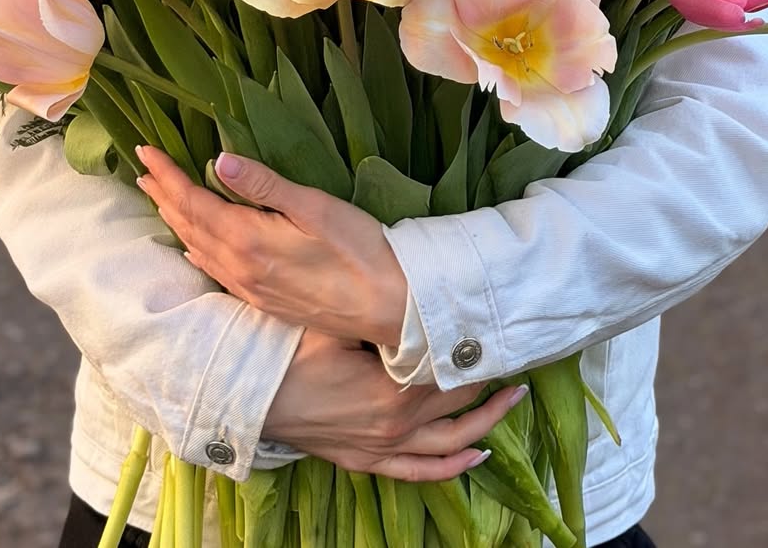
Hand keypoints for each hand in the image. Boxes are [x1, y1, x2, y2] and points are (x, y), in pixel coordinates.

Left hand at [136, 146, 406, 347]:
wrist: (388, 305)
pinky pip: (214, 271)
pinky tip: (193, 246)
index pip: (192, 202)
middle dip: (163, 196)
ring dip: (176, 221)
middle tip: (142, 170)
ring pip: (198, 249)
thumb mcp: (314, 206)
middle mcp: (239, 268)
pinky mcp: (263, 301)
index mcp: (247, 240)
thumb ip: (264, 185)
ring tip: (160, 200)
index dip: (167, 176)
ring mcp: (250, 288)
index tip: (144, 151)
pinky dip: (196, 249)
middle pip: (188, 226)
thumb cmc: (358, 248)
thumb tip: (219, 160)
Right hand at [262, 329, 527, 481]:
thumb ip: (384, 316)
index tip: (502, 328)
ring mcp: (384, 449)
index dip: (479, 349)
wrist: (251, 395)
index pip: (454, 369)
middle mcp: (398, 426)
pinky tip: (478, 456)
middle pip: (460, 402)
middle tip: (516, 353)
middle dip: (490, 379)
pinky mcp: (367, 461)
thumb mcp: (341, 323)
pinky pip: (421, 473)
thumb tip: (421, 295)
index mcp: (395, 390)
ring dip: (487, 423)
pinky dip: (454, 468)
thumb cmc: (293, 350)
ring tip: (513, 400)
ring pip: (452, 444)